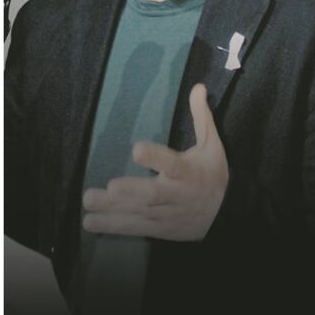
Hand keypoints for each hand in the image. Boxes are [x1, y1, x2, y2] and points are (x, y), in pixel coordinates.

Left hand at [82, 84, 228, 240]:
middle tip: (111, 187)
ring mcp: (165, 214)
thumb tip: (198, 87)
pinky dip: (111, 226)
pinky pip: (133, 228)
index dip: (156, 158)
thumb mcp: (212, 147)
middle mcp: (175, 195)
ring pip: (138, 213)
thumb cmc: (212, 175)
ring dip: (112, 210)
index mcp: (188, 173)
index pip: (173, 164)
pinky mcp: (156, 228)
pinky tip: (88, 223)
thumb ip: (202, 118)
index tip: (136, 149)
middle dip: (132, 192)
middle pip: (153, 195)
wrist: (226, 216)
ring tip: (88, 201)